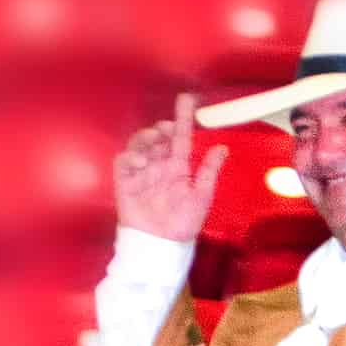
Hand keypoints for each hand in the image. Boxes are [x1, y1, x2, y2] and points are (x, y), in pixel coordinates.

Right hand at [112, 92, 228, 242]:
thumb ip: (209, 171)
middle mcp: (158, 165)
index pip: (180, 137)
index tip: (186, 99)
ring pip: (139, 144)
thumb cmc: (183, 223)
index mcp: (177, 166)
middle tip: (168, 129)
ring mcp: (140, 173)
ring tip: (154, 141)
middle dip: (162, 129)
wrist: (161, 245)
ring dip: (146, 138)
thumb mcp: (201, 196)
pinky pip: (123, 162)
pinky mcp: (125, 182)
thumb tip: (222, 147)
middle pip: (157, 137)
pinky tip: (140, 163)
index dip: (183, 117)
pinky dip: (130, 157)